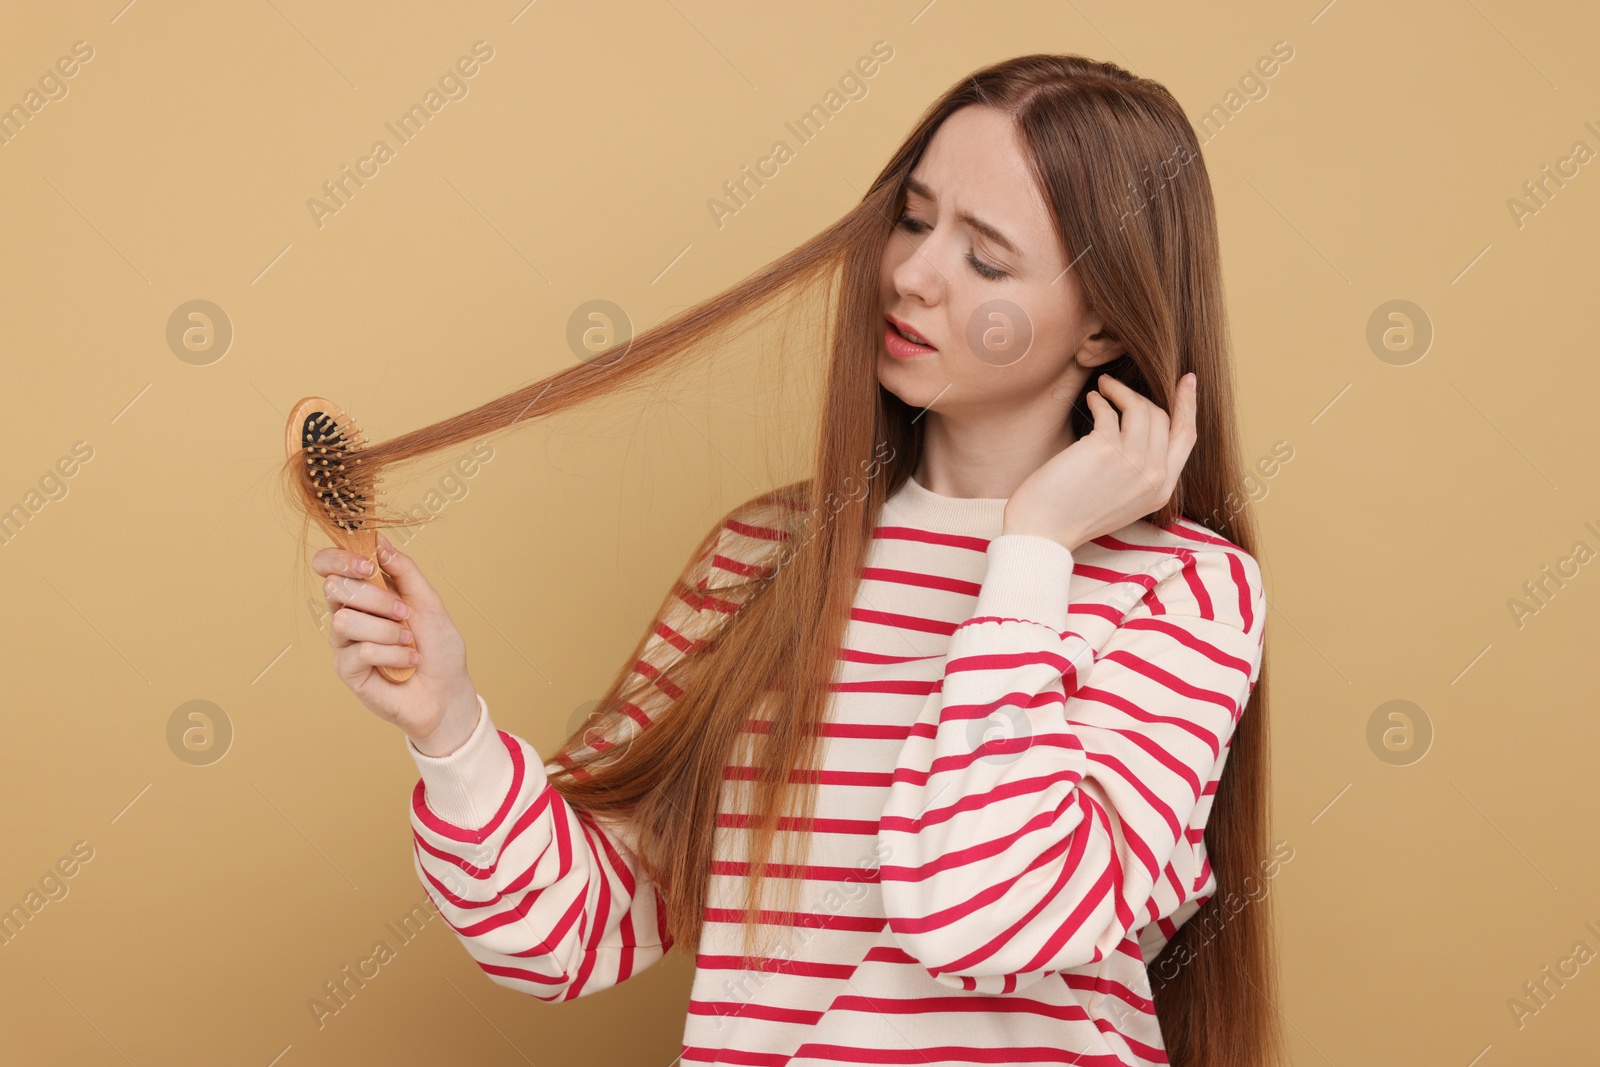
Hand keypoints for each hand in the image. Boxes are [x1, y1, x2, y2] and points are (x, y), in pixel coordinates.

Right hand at [312, 532, 480, 755]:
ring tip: (409, 643)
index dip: (339, 559)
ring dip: (388, 632)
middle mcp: (348, 614)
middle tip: (403, 613)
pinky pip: (361, 652)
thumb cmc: (439, 647)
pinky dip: (394, 656)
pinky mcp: (347, 671)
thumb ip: (403, 570)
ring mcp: (344, 644)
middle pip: (334, 588)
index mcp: (364, 592)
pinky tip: (407, 663)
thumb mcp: (428, 600)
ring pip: (345, 621)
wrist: (448, 691)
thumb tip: (378, 540)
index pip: (328, 566)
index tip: (369, 566)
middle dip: (376, 598)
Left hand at [1004, 372, 1197, 550]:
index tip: (1188, 381)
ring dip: (1121, 391)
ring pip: (1141, 408)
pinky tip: (1091, 400)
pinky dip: (1101, 400)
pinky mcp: (1106, 449)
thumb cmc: (1074, 513)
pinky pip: (1110, 411)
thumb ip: (1141, 472)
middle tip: (1119, 387)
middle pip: (1164, 418)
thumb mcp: (1124, 499)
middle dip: (1142, 396)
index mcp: (1161, 491)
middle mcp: (1153, 476)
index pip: (1187, 438)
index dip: (1189, 405)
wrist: (1044, 530)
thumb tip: (1142, 431)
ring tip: (1103, 388)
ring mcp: (1132, 462)